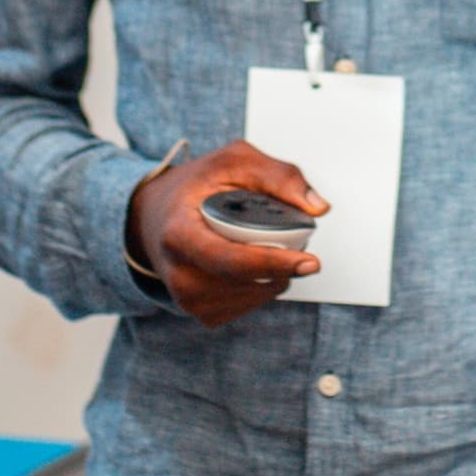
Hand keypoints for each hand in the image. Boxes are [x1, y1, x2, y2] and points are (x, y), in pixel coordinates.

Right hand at [128, 139, 325, 326]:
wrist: (157, 216)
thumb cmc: (195, 188)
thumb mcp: (234, 161)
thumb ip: (279, 176)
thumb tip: (318, 207)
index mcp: (179, 234)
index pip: (231, 261)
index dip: (274, 263)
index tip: (308, 261)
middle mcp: (179, 274)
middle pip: (248, 282)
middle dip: (281, 264)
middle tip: (288, 239)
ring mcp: (188, 299)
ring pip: (256, 295)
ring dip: (274, 274)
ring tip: (262, 245)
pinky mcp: (201, 313)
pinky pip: (250, 305)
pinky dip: (262, 285)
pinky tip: (251, 264)